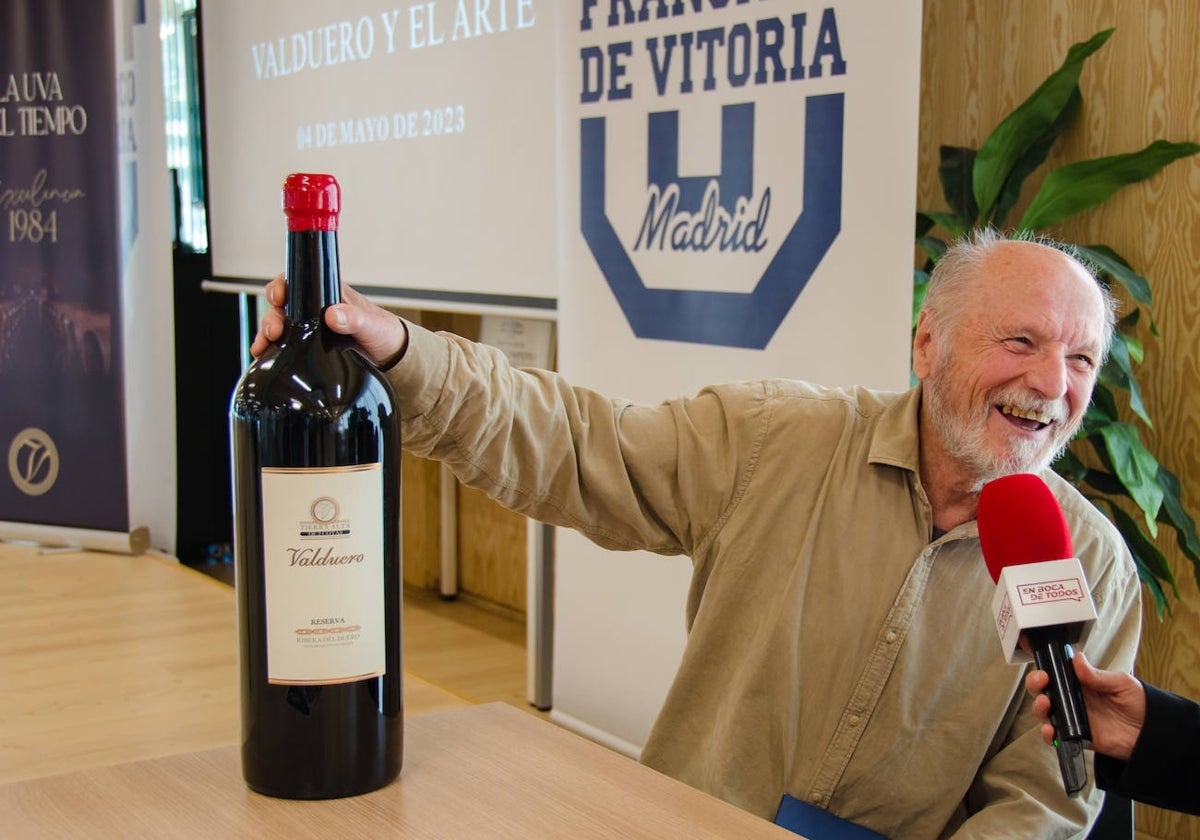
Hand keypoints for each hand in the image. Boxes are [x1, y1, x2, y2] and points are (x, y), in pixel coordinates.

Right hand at [250, 274, 408, 365]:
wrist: (390, 354)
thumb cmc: (383, 332)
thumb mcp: (371, 325)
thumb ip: (355, 319)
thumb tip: (333, 315)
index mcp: (327, 294)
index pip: (296, 282)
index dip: (280, 287)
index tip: (279, 299)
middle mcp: (314, 309)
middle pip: (281, 307)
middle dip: (271, 317)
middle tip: (273, 332)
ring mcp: (310, 328)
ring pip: (279, 326)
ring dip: (266, 336)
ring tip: (262, 349)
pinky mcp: (309, 346)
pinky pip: (285, 345)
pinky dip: (272, 351)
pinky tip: (264, 359)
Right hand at [1024, 651, 1145, 761]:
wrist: (1153, 734)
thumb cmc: (1141, 705)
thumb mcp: (1122, 683)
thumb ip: (1098, 675)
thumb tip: (1077, 659)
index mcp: (1083, 683)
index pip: (1057, 671)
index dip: (1044, 665)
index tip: (1037, 658)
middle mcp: (1074, 700)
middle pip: (1044, 690)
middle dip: (1035, 683)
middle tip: (1041, 680)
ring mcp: (1074, 718)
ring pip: (1045, 712)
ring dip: (1039, 707)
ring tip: (1046, 703)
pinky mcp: (1077, 737)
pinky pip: (1056, 736)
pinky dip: (1048, 734)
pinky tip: (1051, 730)